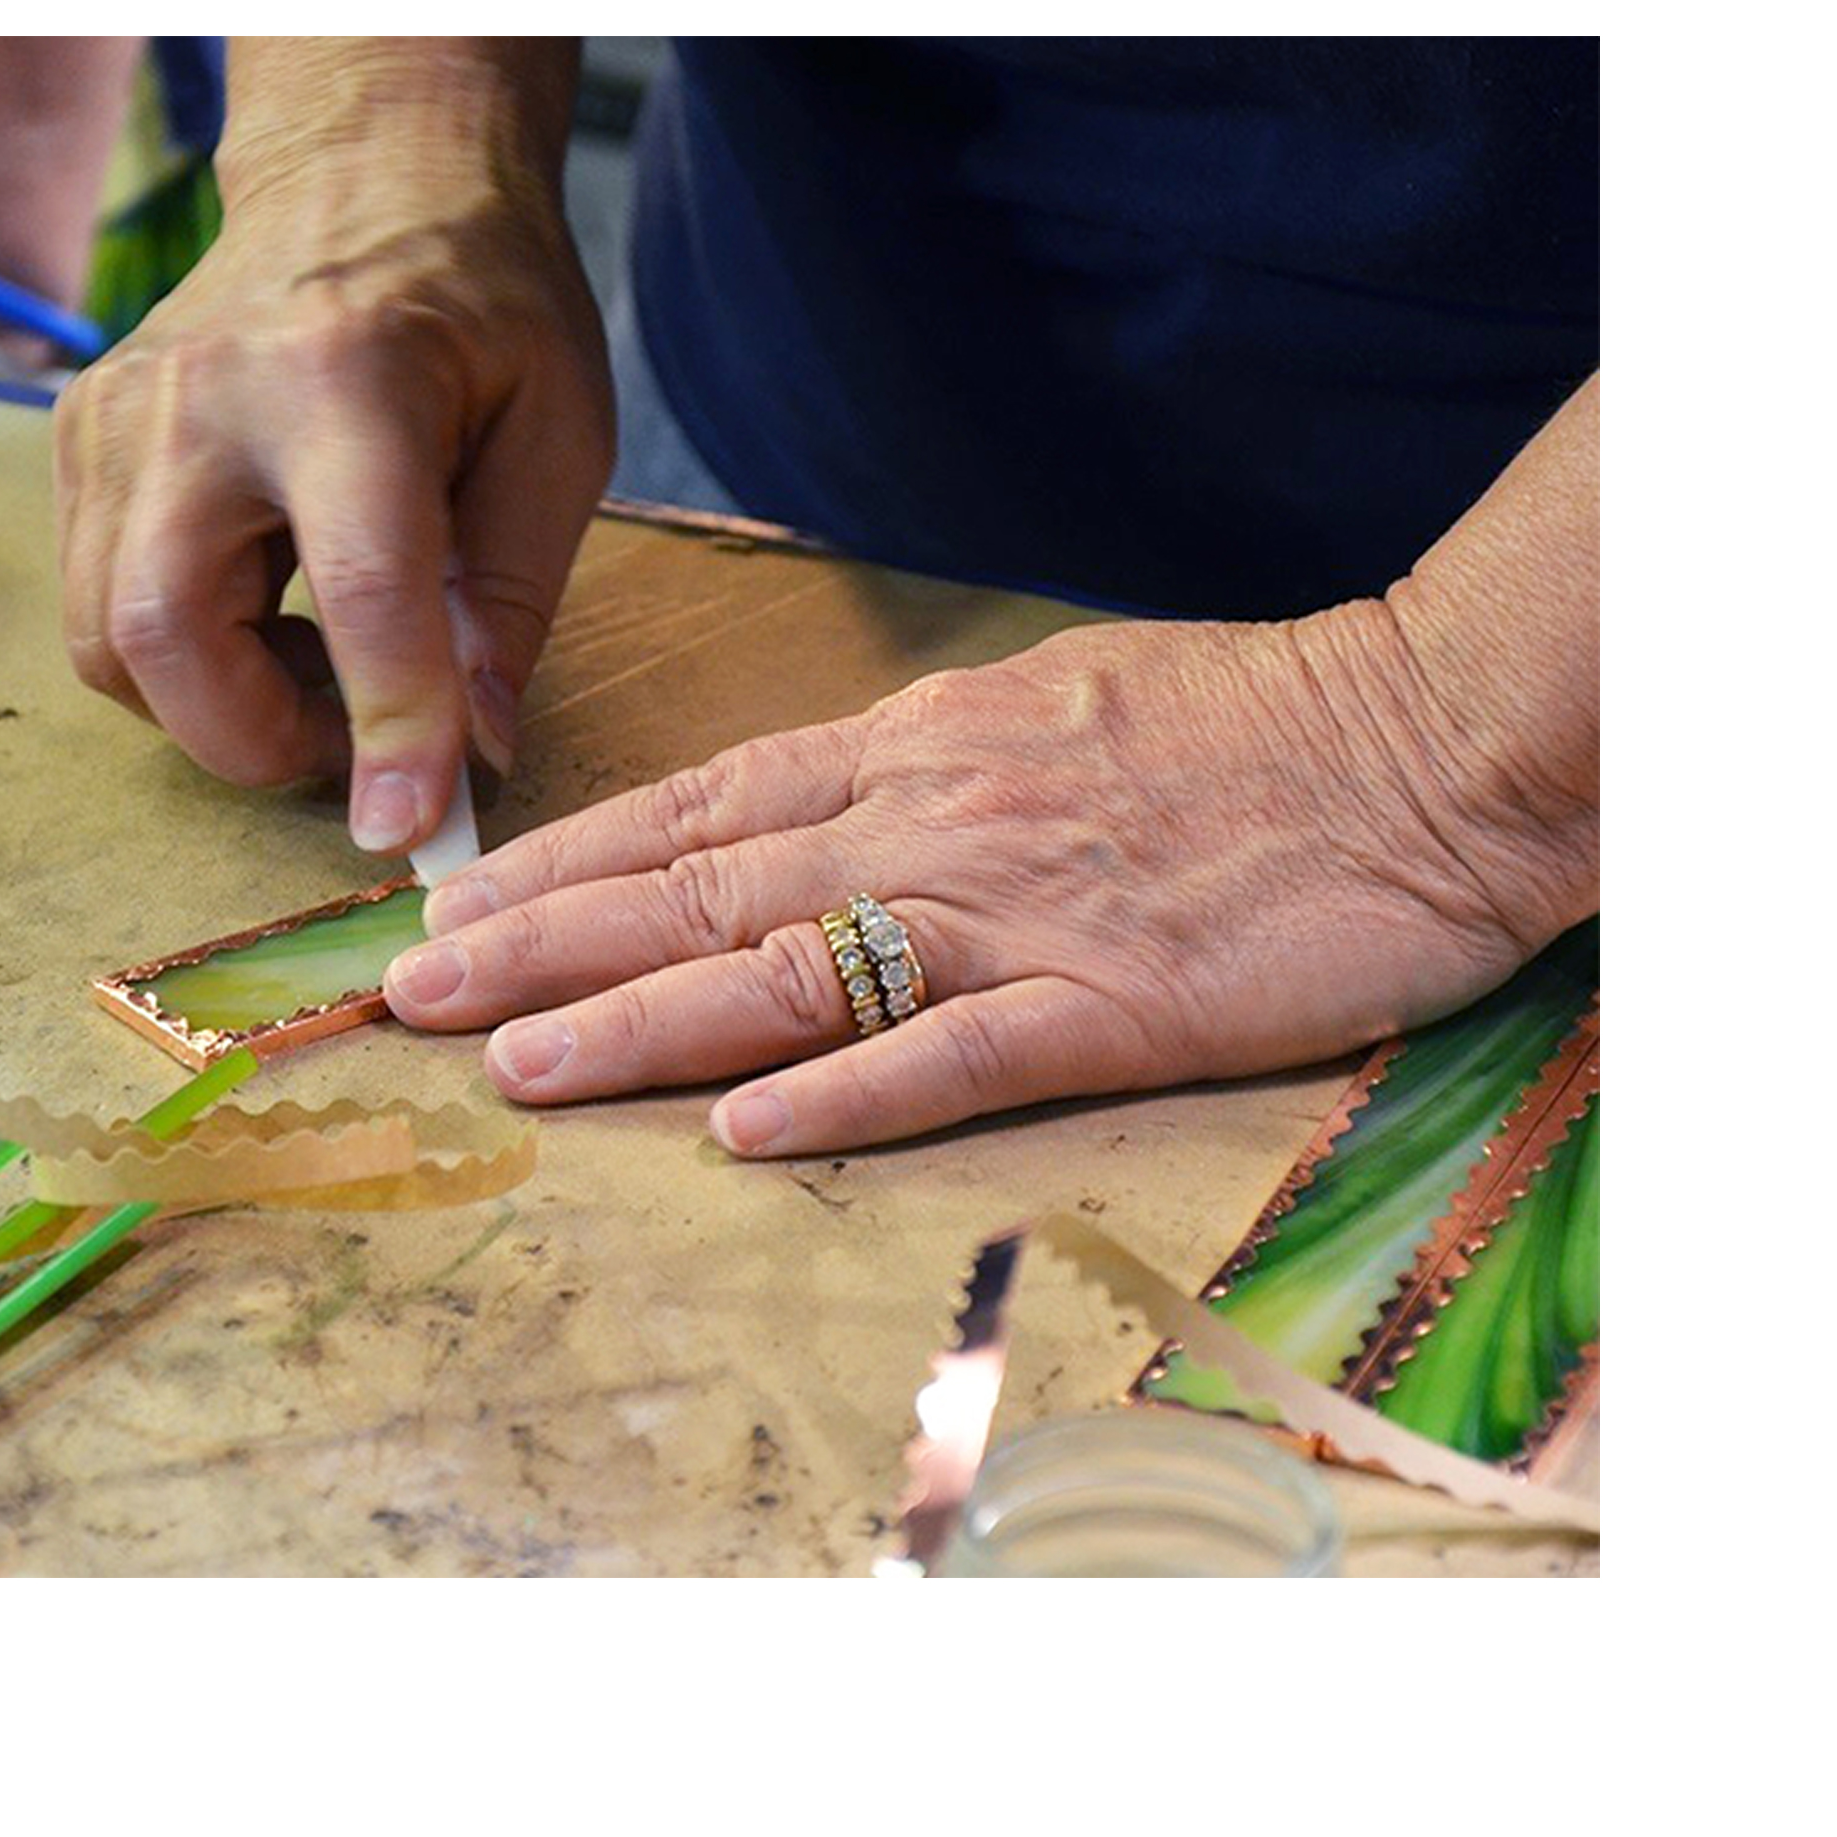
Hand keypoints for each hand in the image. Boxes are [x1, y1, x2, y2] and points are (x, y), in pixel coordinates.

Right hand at [53, 48, 610, 852]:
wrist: (362, 171)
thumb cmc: (480, 302)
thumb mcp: (557, 430)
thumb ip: (513, 595)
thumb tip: (473, 751)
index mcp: (347, 376)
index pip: (359, 585)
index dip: (387, 726)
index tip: (409, 831)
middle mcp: (200, 395)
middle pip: (166, 632)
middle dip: (256, 739)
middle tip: (350, 742)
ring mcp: (116, 415)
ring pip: (108, 642)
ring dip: (214, 703)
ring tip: (316, 657)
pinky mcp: (78, 440)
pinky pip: (96, 606)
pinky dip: (177, 654)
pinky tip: (264, 604)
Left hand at [382, 606, 1595, 1154]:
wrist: (1428, 732)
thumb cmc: (1252, 718)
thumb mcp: (1051, 705)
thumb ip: (926, 765)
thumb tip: (814, 810)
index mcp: (919, 744)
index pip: (696, 806)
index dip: (559, 862)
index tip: (448, 904)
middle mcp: (934, 815)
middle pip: (697, 883)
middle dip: (539, 943)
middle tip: (407, 993)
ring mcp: (1016, 908)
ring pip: (787, 964)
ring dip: (637, 1019)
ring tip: (515, 1068)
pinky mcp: (1113, 999)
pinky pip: (954, 1051)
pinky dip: (843, 1092)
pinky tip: (744, 1132)